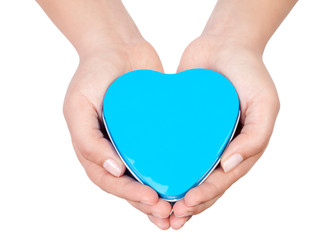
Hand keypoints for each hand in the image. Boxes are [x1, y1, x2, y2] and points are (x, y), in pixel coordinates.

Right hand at [63, 41, 171, 228]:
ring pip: (148, 176)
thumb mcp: (78, 106)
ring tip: (182, 210)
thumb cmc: (92, 74)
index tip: (153, 200)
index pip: (111, 182)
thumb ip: (88, 140)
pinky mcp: (154, 131)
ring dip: (163, 196)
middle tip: (170, 213)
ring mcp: (134, 141)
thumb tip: (114, 171)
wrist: (117, 45)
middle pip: (130, 185)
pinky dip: (174, 171)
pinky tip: (191, 181)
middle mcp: (115, 149)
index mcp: (94, 149)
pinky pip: (163, 154)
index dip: (130, 195)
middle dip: (148, 203)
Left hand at [169, 36, 279, 228]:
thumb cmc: (249, 73)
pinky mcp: (182, 125)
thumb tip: (230, 166)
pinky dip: (161, 164)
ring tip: (155, 207)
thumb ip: (256, 136)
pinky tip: (145, 174)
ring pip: (185, 172)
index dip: (207, 196)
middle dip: (187, 204)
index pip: (223, 180)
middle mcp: (219, 147)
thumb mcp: (265, 104)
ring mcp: (200, 137)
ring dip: (172, 192)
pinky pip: (171, 147)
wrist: (225, 43)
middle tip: (169, 216)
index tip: (187, 204)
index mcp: (241, 149)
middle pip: (203, 183)